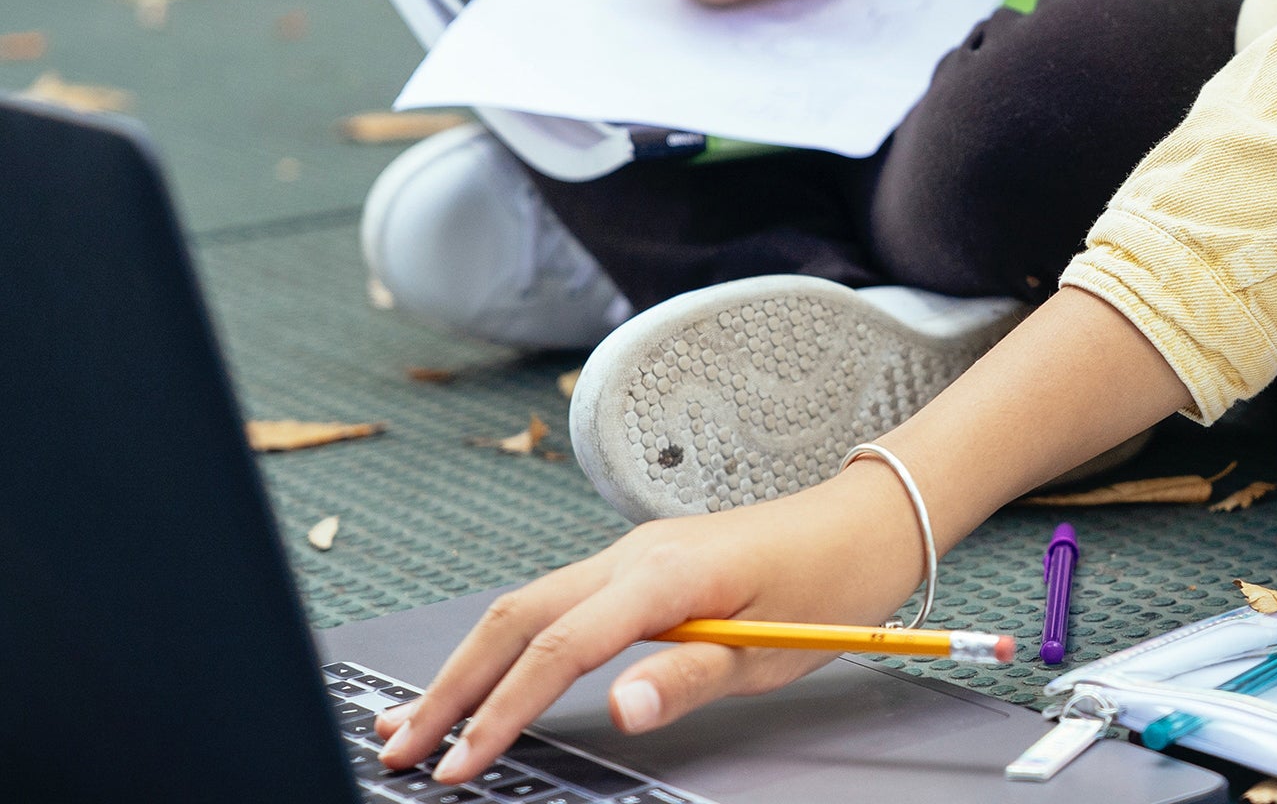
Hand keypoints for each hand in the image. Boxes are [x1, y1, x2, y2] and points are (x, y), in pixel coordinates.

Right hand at [374, 464, 924, 784]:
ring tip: (413, 718)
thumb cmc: (829, 583)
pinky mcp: (640, 563)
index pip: (559, 645)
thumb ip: (687, 678)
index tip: (458, 766)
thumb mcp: (770, 649)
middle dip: (452, 684)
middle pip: (518, 615)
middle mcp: (634, 553)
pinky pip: (554, 601)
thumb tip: (620, 710)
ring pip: (526, 604)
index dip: (500, 709)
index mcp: (664, 573)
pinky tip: (483, 674)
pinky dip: (508, 642)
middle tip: (399, 748)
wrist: (865, 521)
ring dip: (468, 661)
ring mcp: (633, 552)